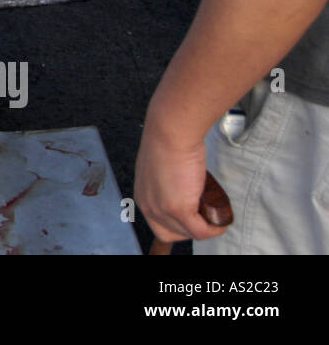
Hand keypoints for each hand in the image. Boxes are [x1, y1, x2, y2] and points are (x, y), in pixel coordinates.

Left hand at [133, 120, 228, 244]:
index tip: (194, 217)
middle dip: (193, 228)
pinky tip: (222, 220)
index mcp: (143, 196)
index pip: (159, 226)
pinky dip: (215, 229)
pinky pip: (201, 231)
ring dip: (207, 227)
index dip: (179, 226)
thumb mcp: (161, 167)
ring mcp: (162, 209)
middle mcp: (148, 206)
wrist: (170, 131)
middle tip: (207, 214)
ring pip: (190, 233)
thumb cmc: (168, 140)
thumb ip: (167, 183)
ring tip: (217, 214)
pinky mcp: (178, 209)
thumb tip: (184, 188)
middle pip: (174, 233)